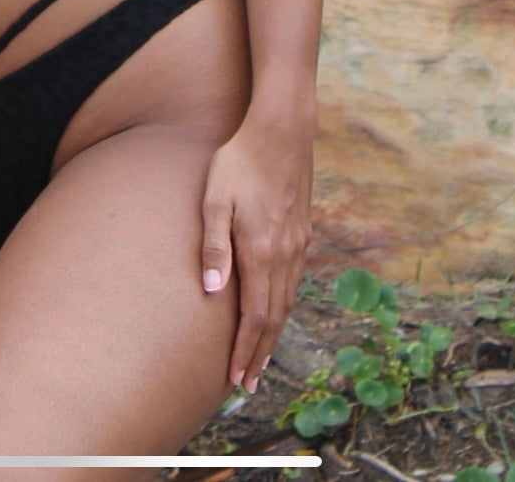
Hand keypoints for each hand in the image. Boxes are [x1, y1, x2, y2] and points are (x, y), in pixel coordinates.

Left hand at [200, 114, 315, 393]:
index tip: (237, 379)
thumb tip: (213, 293)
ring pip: (286, 303)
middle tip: (248, 384)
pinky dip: (283, 308)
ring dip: (273, 335)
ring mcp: (297, 245)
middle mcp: (284, 255)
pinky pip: (293, 283)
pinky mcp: (302, 233)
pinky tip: (276, 312)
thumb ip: (214, 245)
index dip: (246, 351)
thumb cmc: (240, 160)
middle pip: (274, 318)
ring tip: (260, 358)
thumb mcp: (216, 198)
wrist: (283, 130)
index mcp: (261, 252)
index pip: (255, 317)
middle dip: (260, 353)